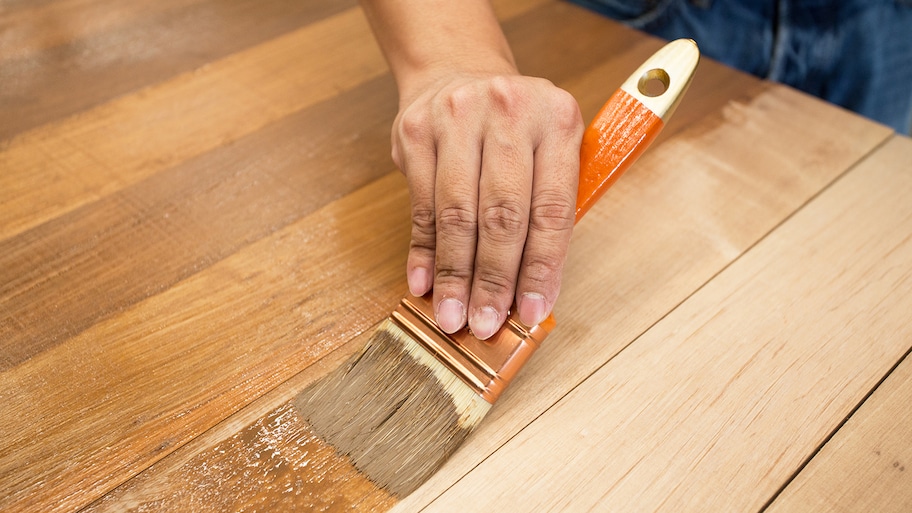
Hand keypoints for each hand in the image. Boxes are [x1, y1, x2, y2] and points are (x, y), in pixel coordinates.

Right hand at [392, 72, 583, 338]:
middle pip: (502, 213)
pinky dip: (424, 250)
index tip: (531, 311)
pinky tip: (425, 283)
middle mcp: (509, 112)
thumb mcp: (548, 149)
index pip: (551, 208)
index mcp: (557, 119)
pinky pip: (421, 204)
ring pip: (457, 213)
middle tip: (486, 324)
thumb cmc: (513, 128)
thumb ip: (546, 209)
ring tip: (454, 315)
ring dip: (456, 274)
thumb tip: (532, 293)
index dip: (541, 267)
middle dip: (494, 279)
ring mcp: (458, 118)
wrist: (457, 72)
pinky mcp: (416, 131)